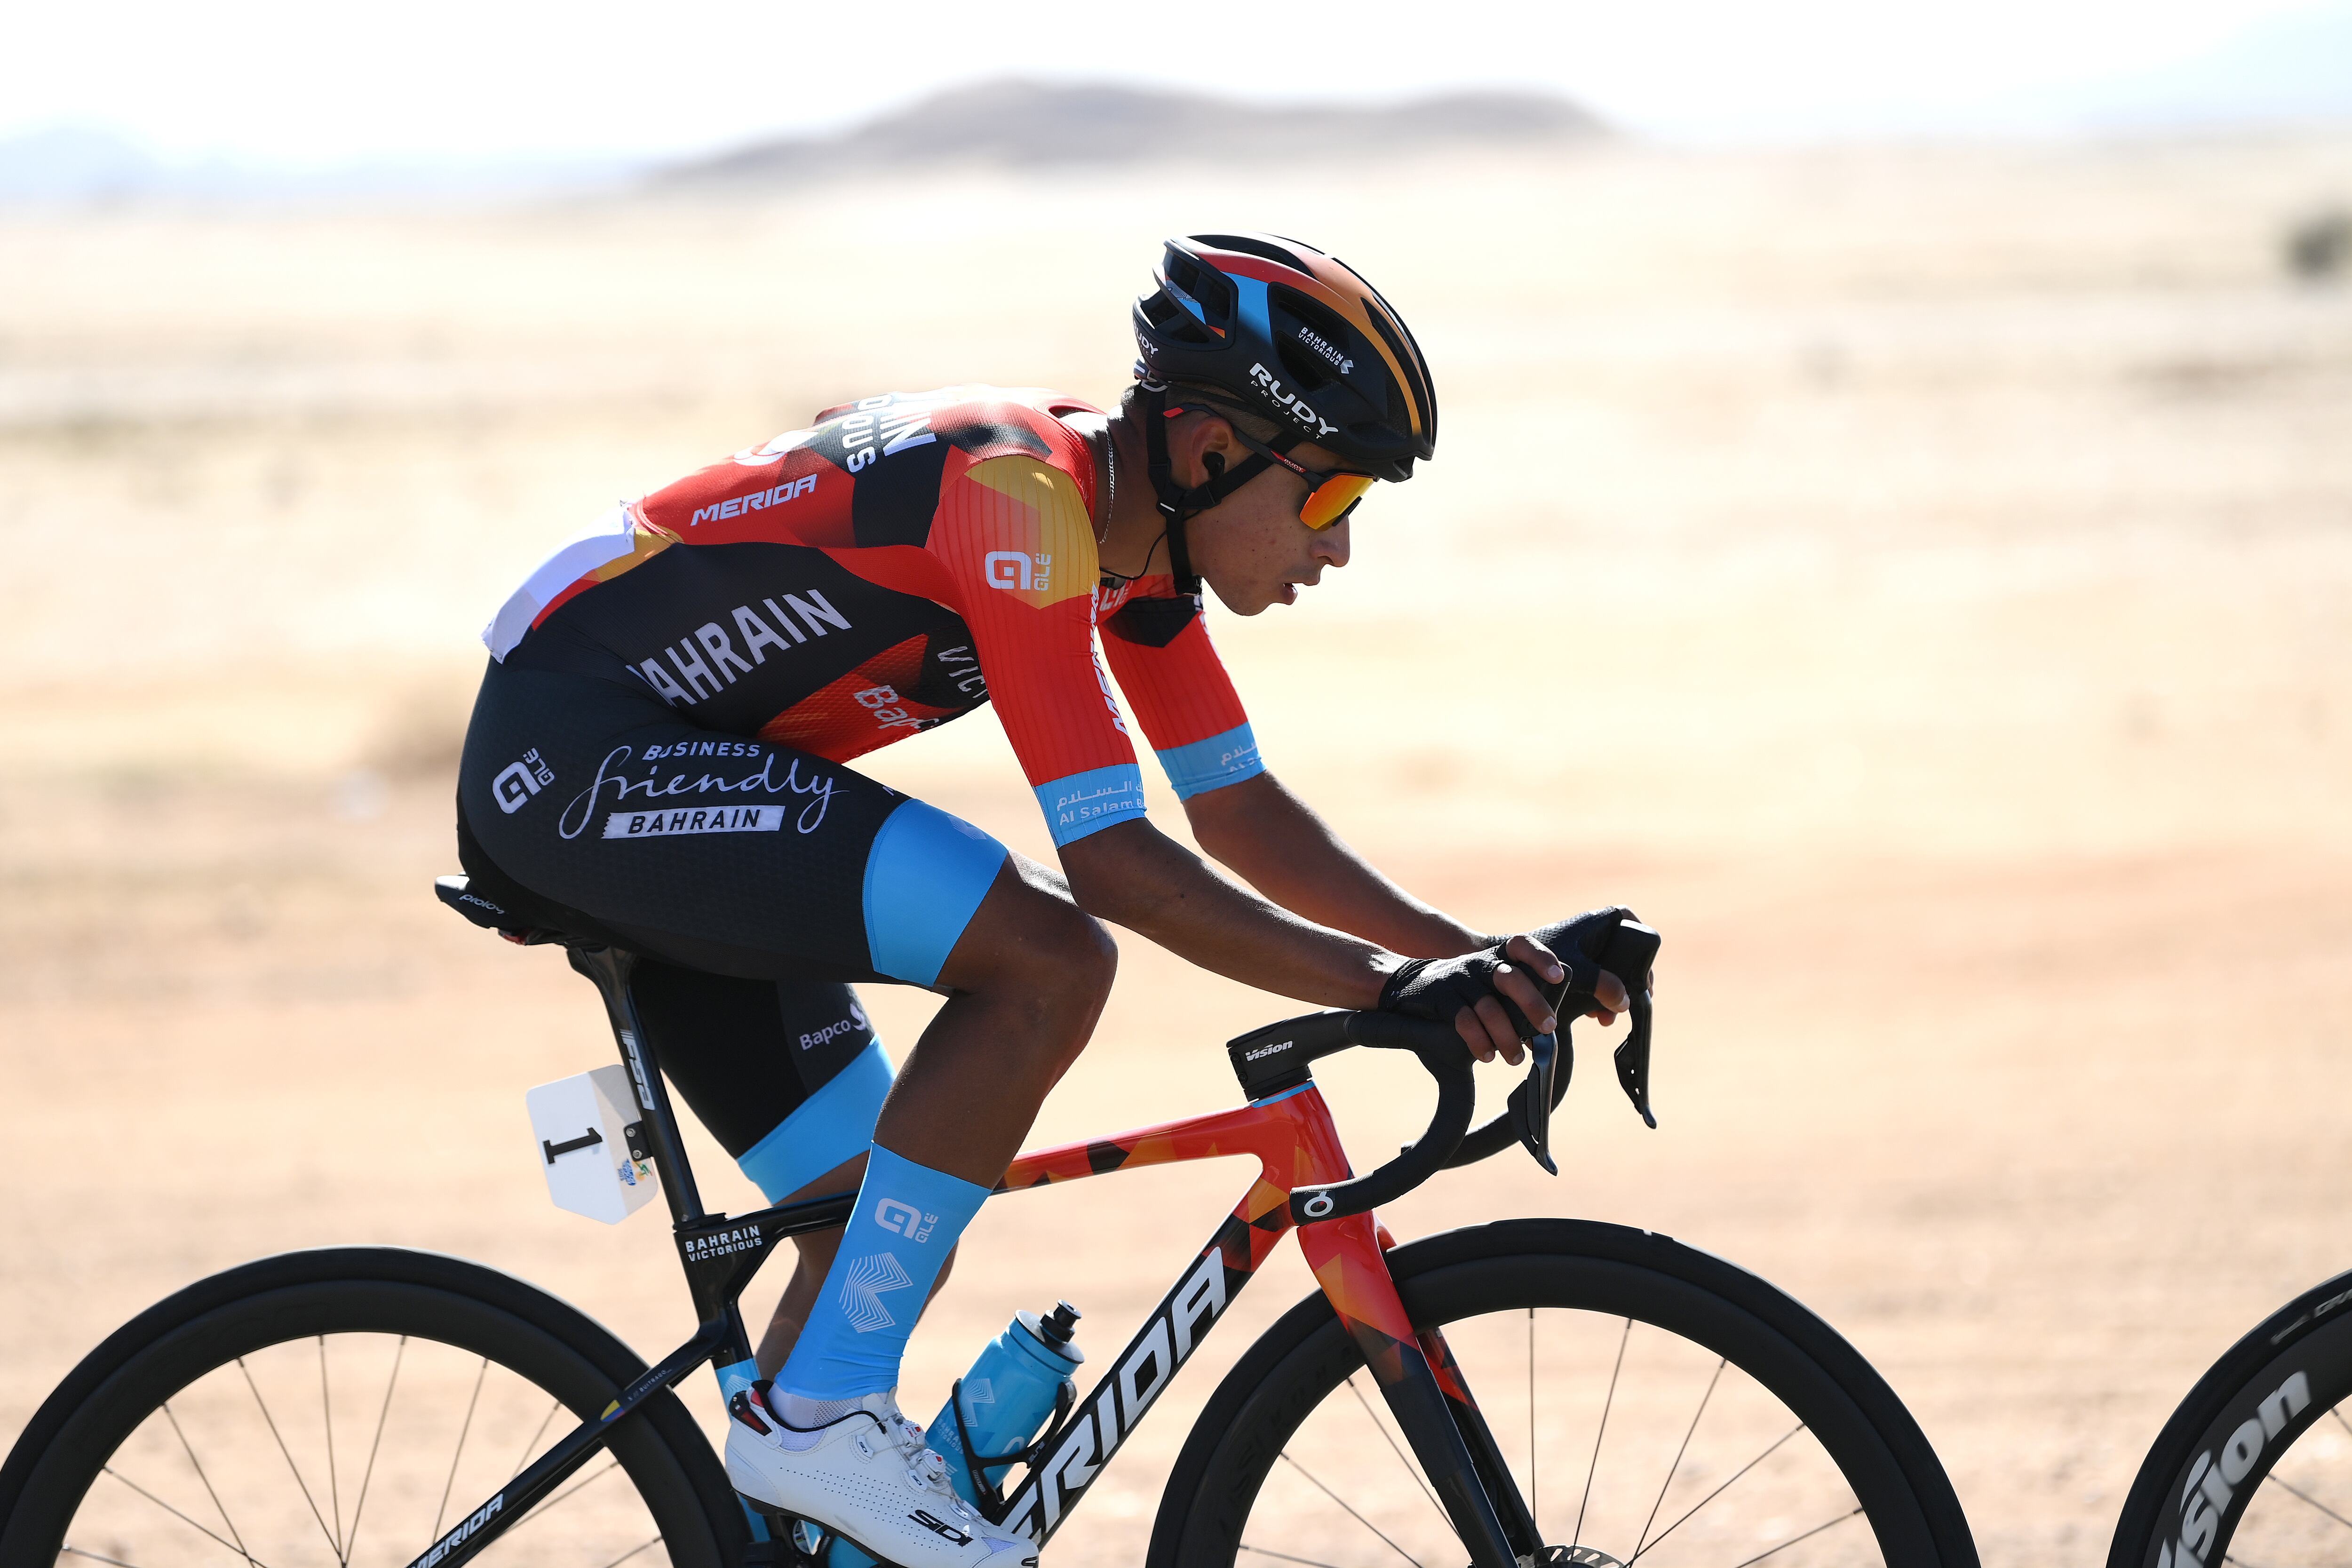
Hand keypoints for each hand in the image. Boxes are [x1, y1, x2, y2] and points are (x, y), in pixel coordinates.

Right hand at [1377, 908, 1648, 1063]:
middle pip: (1509, 977)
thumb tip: (1602, 1013)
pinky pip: (1462, 1020)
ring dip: (1507, 1034)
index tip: (1560, 976)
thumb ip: (1543, 992)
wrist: (1419, 984)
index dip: (1542, 959)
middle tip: (1549, 1029)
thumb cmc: (1481, 988)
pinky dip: (1478, 1040)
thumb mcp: (1506, 980)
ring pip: (1487, 1005)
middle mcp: (1482, 962)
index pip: (1524, 945)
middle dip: (1532, 1004)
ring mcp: (1461, 978)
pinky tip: (1489, 1056)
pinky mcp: (1441, 997)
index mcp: (1503, 952)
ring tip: (1518, 1059)